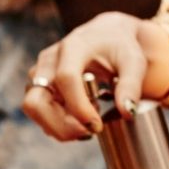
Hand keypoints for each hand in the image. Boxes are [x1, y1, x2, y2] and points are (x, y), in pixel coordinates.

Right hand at [23, 12, 168, 140]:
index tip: (96, 125)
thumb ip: (131, 86)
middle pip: (36, 101)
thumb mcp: (133, 61)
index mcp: (72, 47)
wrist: (106, 35)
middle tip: (88, 133)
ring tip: (87, 128)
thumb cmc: (120, 47)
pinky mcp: (37, 86)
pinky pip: (39, 112)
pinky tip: (78, 122)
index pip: (66, 79)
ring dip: (58, 127)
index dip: (78, 107)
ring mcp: (39, 74)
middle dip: (60, 125)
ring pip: (34, 110)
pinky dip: (57, 124)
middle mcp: (48, 60)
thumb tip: (127, 112)